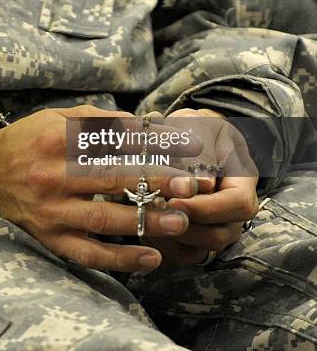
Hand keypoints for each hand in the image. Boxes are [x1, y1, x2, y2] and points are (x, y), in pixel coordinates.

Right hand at [0, 106, 201, 272]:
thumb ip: (96, 119)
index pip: (111, 144)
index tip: (183, 150)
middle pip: (111, 181)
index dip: (150, 146)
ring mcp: (51, 211)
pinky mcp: (50, 237)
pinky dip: (119, 258)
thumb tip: (140, 122)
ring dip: (143, 222)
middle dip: (153, 184)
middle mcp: (52, 176)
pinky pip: (87, 253)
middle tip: (190, 187)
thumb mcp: (55, 117)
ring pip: (103, 220)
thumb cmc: (27, 140)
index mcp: (56, 141)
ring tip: (180, 222)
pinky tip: (150, 258)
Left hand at [143, 108, 258, 266]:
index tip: (175, 200)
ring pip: (198, 251)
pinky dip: (160, 247)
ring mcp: (214, 230)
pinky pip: (180, 256)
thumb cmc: (196, 129)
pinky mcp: (192, 240)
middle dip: (182, 226)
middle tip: (151, 210)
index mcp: (243, 183)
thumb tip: (205, 184)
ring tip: (142, 218)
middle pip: (218, 235)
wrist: (190, 136)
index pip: (237, 205)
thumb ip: (199, 151)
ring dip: (168, 239)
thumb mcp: (199, 127)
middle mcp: (233, 214)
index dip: (206, 208)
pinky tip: (141, 226)